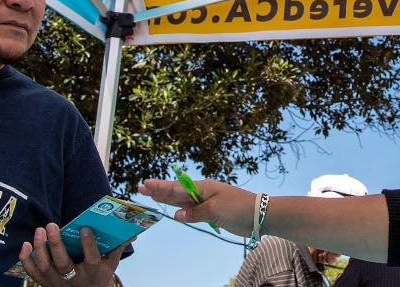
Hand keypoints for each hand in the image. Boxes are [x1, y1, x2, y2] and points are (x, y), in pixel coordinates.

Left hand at [18, 224, 127, 286]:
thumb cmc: (98, 274)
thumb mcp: (111, 263)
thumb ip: (118, 246)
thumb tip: (133, 230)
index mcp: (94, 272)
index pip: (92, 259)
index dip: (88, 244)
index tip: (85, 227)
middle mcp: (75, 279)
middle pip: (64, 263)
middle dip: (56, 244)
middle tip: (51, 224)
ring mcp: (58, 283)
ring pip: (46, 267)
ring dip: (40, 248)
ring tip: (40, 230)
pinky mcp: (45, 283)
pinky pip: (32, 273)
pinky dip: (26, 260)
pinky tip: (25, 244)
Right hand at [138, 178, 257, 235]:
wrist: (258, 215)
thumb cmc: (238, 207)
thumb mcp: (215, 210)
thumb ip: (195, 213)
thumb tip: (176, 215)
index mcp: (203, 187)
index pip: (177, 187)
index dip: (160, 186)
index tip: (145, 183)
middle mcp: (202, 193)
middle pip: (176, 192)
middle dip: (159, 190)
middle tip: (141, 188)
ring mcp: (206, 203)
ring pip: (182, 201)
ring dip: (167, 199)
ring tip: (152, 196)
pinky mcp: (211, 213)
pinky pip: (191, 211)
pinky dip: (180, 210)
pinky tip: (173, 211)